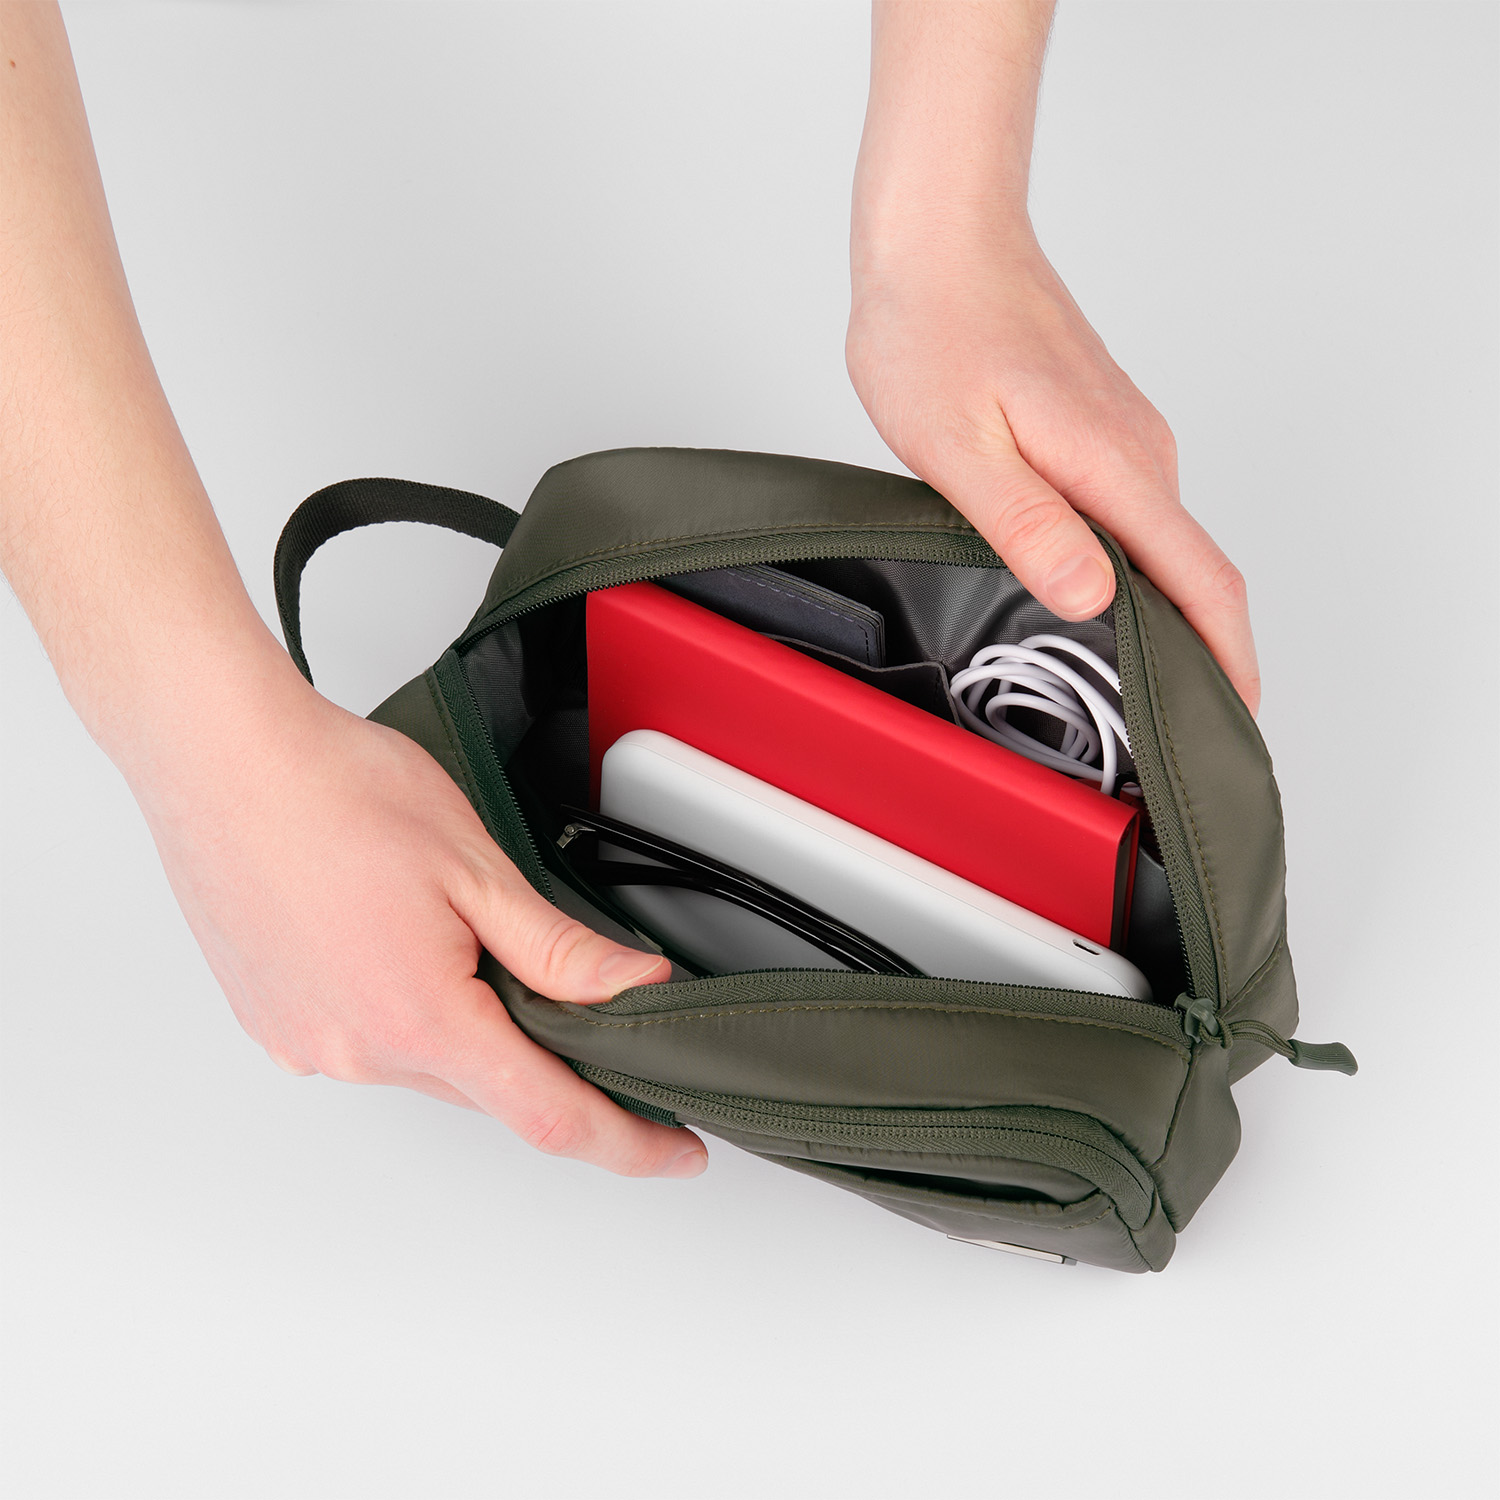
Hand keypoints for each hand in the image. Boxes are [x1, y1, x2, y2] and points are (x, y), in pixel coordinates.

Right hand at [132, 660, 707, 1178]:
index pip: (552, 1116)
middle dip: (549, 1068)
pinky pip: (369, 1046)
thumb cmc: (336, 791)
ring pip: (430, 1068)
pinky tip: (404, 952)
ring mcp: (308, 1042)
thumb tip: (635, 989)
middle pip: (491, 1091)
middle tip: (588, 1016)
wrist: (222, 757)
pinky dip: (408, 1018)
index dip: (628, 1143)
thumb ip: (559, 949)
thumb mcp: (476, 867)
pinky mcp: (275, 1024)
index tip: (676, 1152)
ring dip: (472, 1033)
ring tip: (466, 943)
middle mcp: (356, 1049)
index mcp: (420, 1017)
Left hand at [848, 221, 1260, 714]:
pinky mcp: (1101, 427)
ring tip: (1123, 681)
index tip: (1234, 718)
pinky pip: (1133, 514)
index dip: (1226, 658)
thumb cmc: (935, 329)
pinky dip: (1129, 566)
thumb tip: (1092, 595)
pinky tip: (1088, 593)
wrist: (942, 238)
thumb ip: (1028, 526)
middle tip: (1162, 727)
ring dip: (1157, 610)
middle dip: (1198, 653)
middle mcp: (1139, 452)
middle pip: (1193, 571)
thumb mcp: (960, 448)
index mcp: (1112, 465)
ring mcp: (1124, 436)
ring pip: (1160, 544)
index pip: (1200, 579)